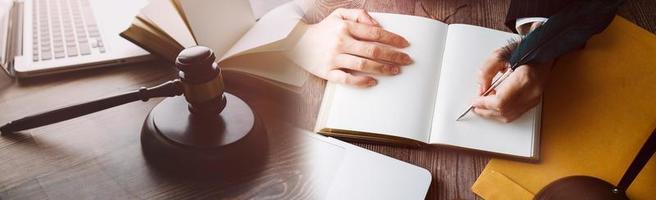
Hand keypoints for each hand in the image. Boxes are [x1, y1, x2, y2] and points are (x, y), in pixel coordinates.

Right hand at [287, 8, 411, 86]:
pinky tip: (373, 82)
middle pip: (373, 50)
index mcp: (346, 27)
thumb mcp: (339, 14)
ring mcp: (334, 58)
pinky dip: (361, 81)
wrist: (297, 42)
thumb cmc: (323, 30)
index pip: (375, 33)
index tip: (405, 44)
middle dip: (394, 56)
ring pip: (363, 65)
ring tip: (395, 71)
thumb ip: (360, 15)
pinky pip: (347, 79)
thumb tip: (377, 25)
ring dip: (382, 69)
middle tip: (407, 60)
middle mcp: (341, 42)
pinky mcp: (327, 72)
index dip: (393, 39)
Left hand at [472, 49, 552, 122]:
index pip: (501, 101)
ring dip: (493, 113)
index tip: (474, 101)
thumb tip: (481, 90)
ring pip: (509, 116)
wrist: (542, 50)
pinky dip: (502, 112)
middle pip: (504, 111)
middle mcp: (532, 91)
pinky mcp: (534, 101)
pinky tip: (494, 105)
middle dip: (486, 110)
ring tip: (483, 105)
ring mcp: (535, 98)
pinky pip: (515, 114)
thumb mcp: (499, 55)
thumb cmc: (524, 50)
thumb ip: (486, 72)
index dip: (484, 104)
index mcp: (525, 78)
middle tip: (475, 105)